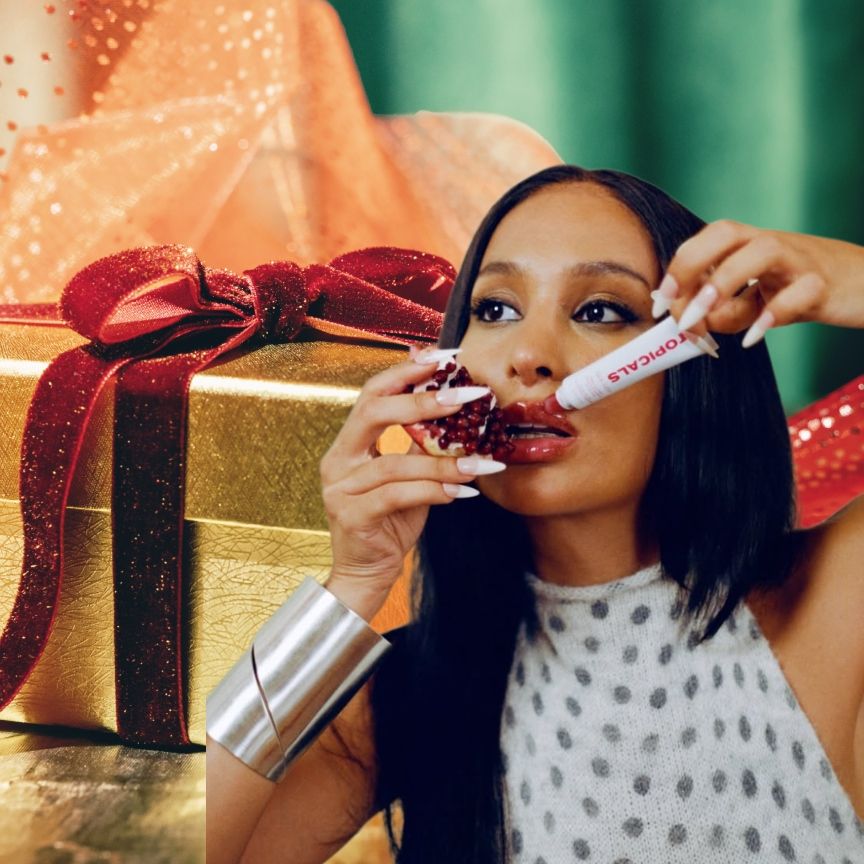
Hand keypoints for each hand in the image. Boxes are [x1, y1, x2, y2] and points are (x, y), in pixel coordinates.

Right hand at [319, 347, 506, 615]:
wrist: (367, 572)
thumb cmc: (391, 520)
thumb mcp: (409, 475)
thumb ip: (422, 443)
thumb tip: (453, 402)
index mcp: (350, 442)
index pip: (373, 393)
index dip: (407, 372)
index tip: (446, 358)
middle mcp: (339, 459)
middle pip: (373, 413)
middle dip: (422, 401)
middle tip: (466, 397)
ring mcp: (341, 487)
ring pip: (395, 463)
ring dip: (443, 462)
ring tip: (481, 462)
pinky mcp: (352, 515)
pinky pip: (398, 496)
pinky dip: (434, 491)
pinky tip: (462, 493)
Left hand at [650, 220, 863, 345]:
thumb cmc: (798, 289)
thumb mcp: (754, 299)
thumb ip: (723, 309)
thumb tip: (688, 326)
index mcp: (747, 243)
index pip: (703, 241)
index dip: (677, 269)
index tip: (660, 305)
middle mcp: (769, 243)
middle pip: (724, 232)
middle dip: (691, 268)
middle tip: (677, 312)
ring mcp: (798, 260)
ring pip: (760, 252)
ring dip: (723, 284)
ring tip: (704, 320)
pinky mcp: (824, 284)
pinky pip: (799, 293)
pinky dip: (773, 315)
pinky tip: (754, 337)